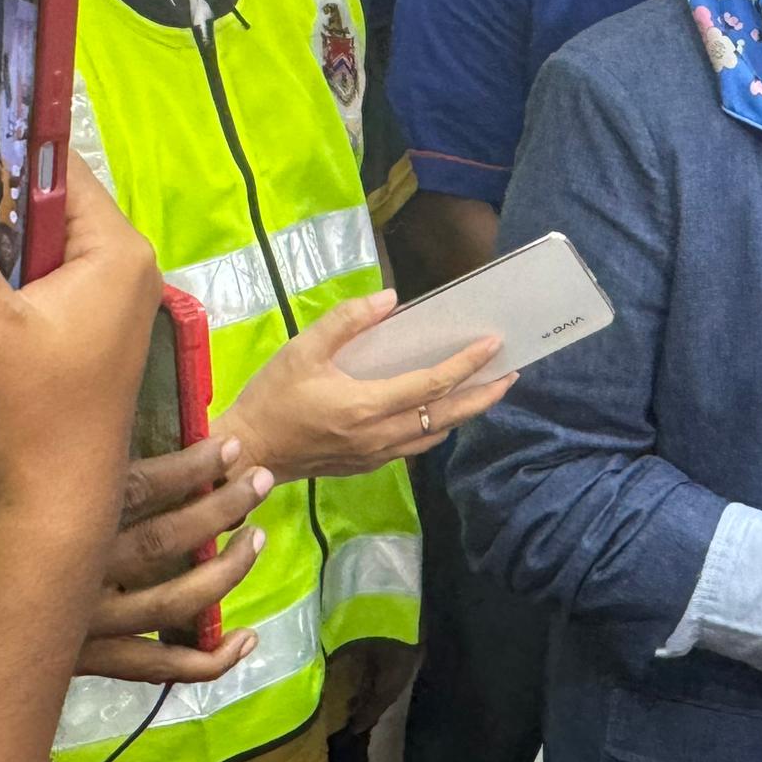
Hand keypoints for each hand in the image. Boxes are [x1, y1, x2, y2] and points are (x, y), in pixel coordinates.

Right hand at [0, 154, 159, 533]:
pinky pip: (22, 298)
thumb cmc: (29, 412)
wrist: (55, 508)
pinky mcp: (76, 341)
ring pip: (21, 259)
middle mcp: (118, 273)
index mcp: (114, 254)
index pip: (61, 174)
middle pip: (35, 216)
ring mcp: (99, 309)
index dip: (1, 157)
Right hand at [81, 435, 270, 682]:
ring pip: (173, 603)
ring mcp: (86, 623)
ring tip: (258, 539)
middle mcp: (78, 572)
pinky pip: (156, 668)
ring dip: (225, 573)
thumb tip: (112, 431)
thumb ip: (57, 473)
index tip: (231, 446)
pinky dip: (205, 660)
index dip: (191, 468)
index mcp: (59, 521)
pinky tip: (245, 641)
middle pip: (166, 540)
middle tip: (261, 479)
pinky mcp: (87, 662)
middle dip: (220, 508)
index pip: (138, 487)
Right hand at [217, 290, 514, 480]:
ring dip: (465, 413)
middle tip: (512, 374)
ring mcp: (376, 455)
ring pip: (435, 433)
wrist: (248, 452)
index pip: (432, 384)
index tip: (493, 344)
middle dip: (484, 394)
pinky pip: (416, 445)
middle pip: (448, 415)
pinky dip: (438, 426)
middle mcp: (380, 435)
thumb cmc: (272, 397)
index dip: (467, 364)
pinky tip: (443, 412)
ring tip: (486, 390)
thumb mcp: (302, 350)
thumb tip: (390, 298)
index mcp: (366, 405)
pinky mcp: (368, 464)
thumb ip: (346, 322)